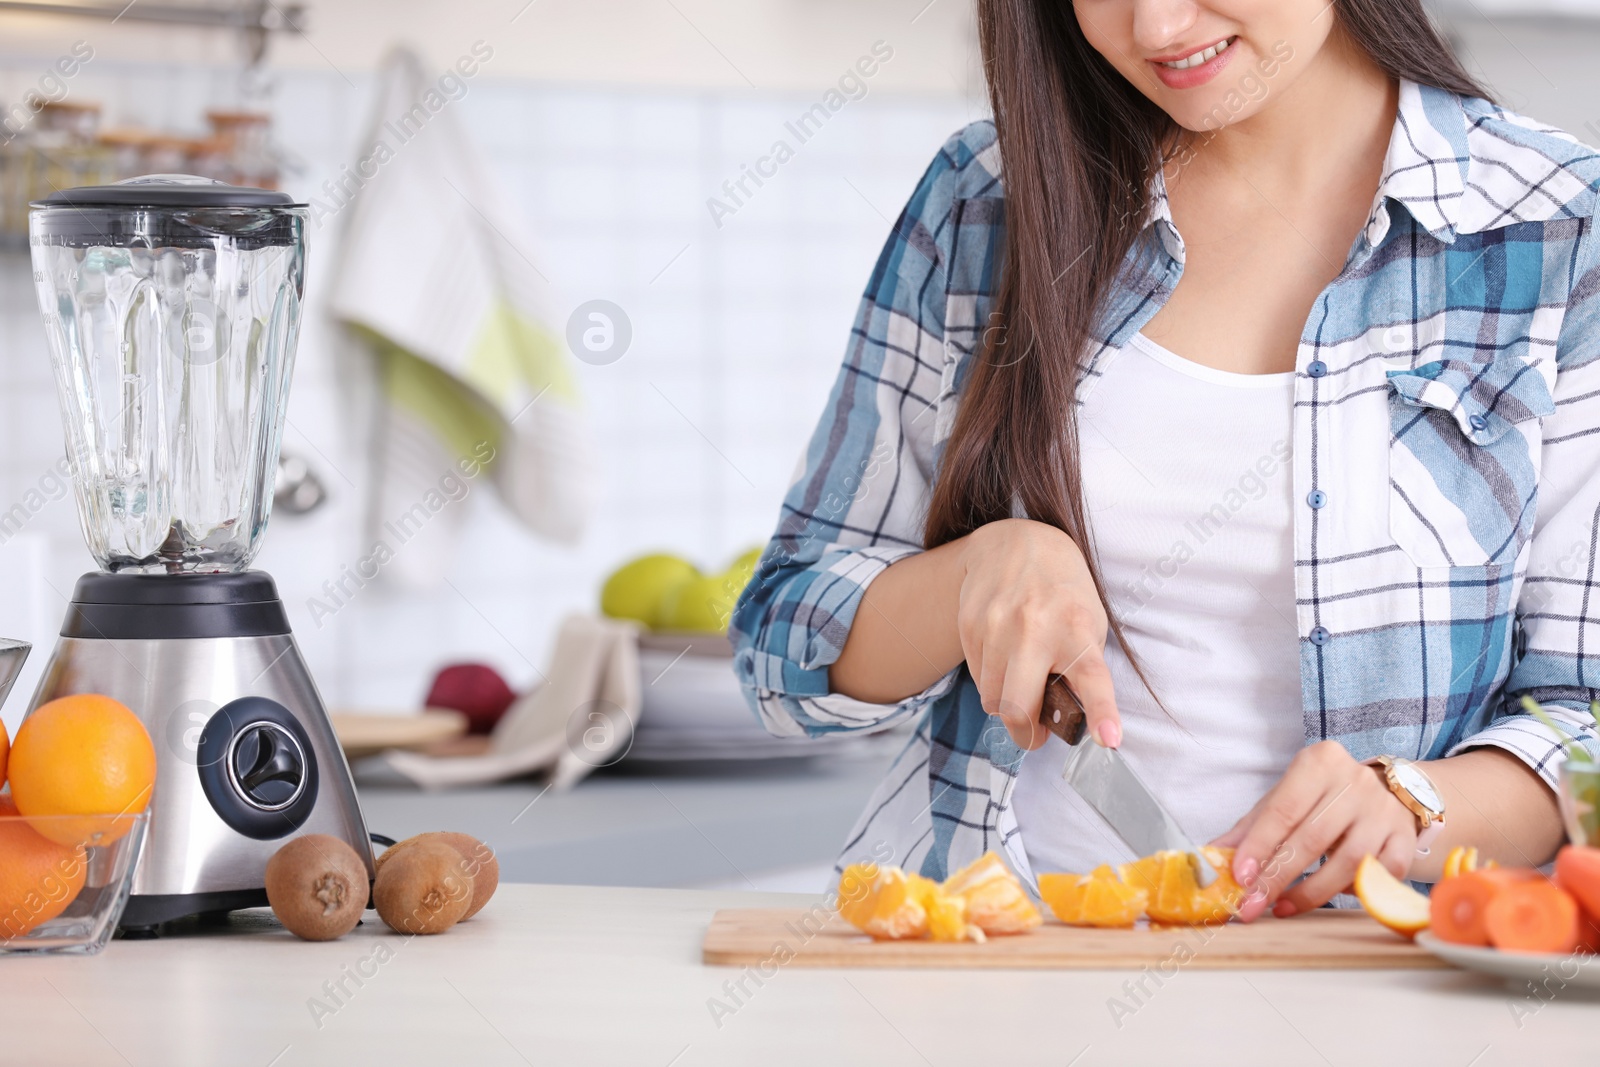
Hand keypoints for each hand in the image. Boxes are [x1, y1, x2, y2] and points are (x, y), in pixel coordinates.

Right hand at [956, 518, 1120, 750]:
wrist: (1017, 543)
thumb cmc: (1063, 593)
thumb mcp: (1089, 623)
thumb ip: (1081, 667)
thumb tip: (1064, 718)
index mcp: (1077, 630)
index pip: (1092, 678)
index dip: (1102, 713)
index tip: (1109, 739)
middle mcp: (1035, 629)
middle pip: (1018, 709)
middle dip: (1026, 733)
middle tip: (1037, 733)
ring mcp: (997, 627)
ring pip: (993, 701)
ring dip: (1007, 704)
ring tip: (1021, 683)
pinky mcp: (969, 625)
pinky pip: (977, 679)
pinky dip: (991, 680)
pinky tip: (1003, 657)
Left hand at [1213, 741, 1418, 919]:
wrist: (1389, 789)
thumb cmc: (1324, 796)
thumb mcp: (1286, 798)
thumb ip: (1252, 826)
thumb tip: (1212, 855)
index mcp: (1320, 763)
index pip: (1283, 809)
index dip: (1259, 845)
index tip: (1239, 877)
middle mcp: (1356, 782)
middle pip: (1312, 838)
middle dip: (1277, 877)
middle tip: (1251, 905)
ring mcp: (1385, 811)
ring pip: (1348, 862)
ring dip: (1311, 892)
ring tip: (1282, 906)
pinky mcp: (1406, 838)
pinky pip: (1380, 875)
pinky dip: (1353, 891)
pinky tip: (1331, 895)